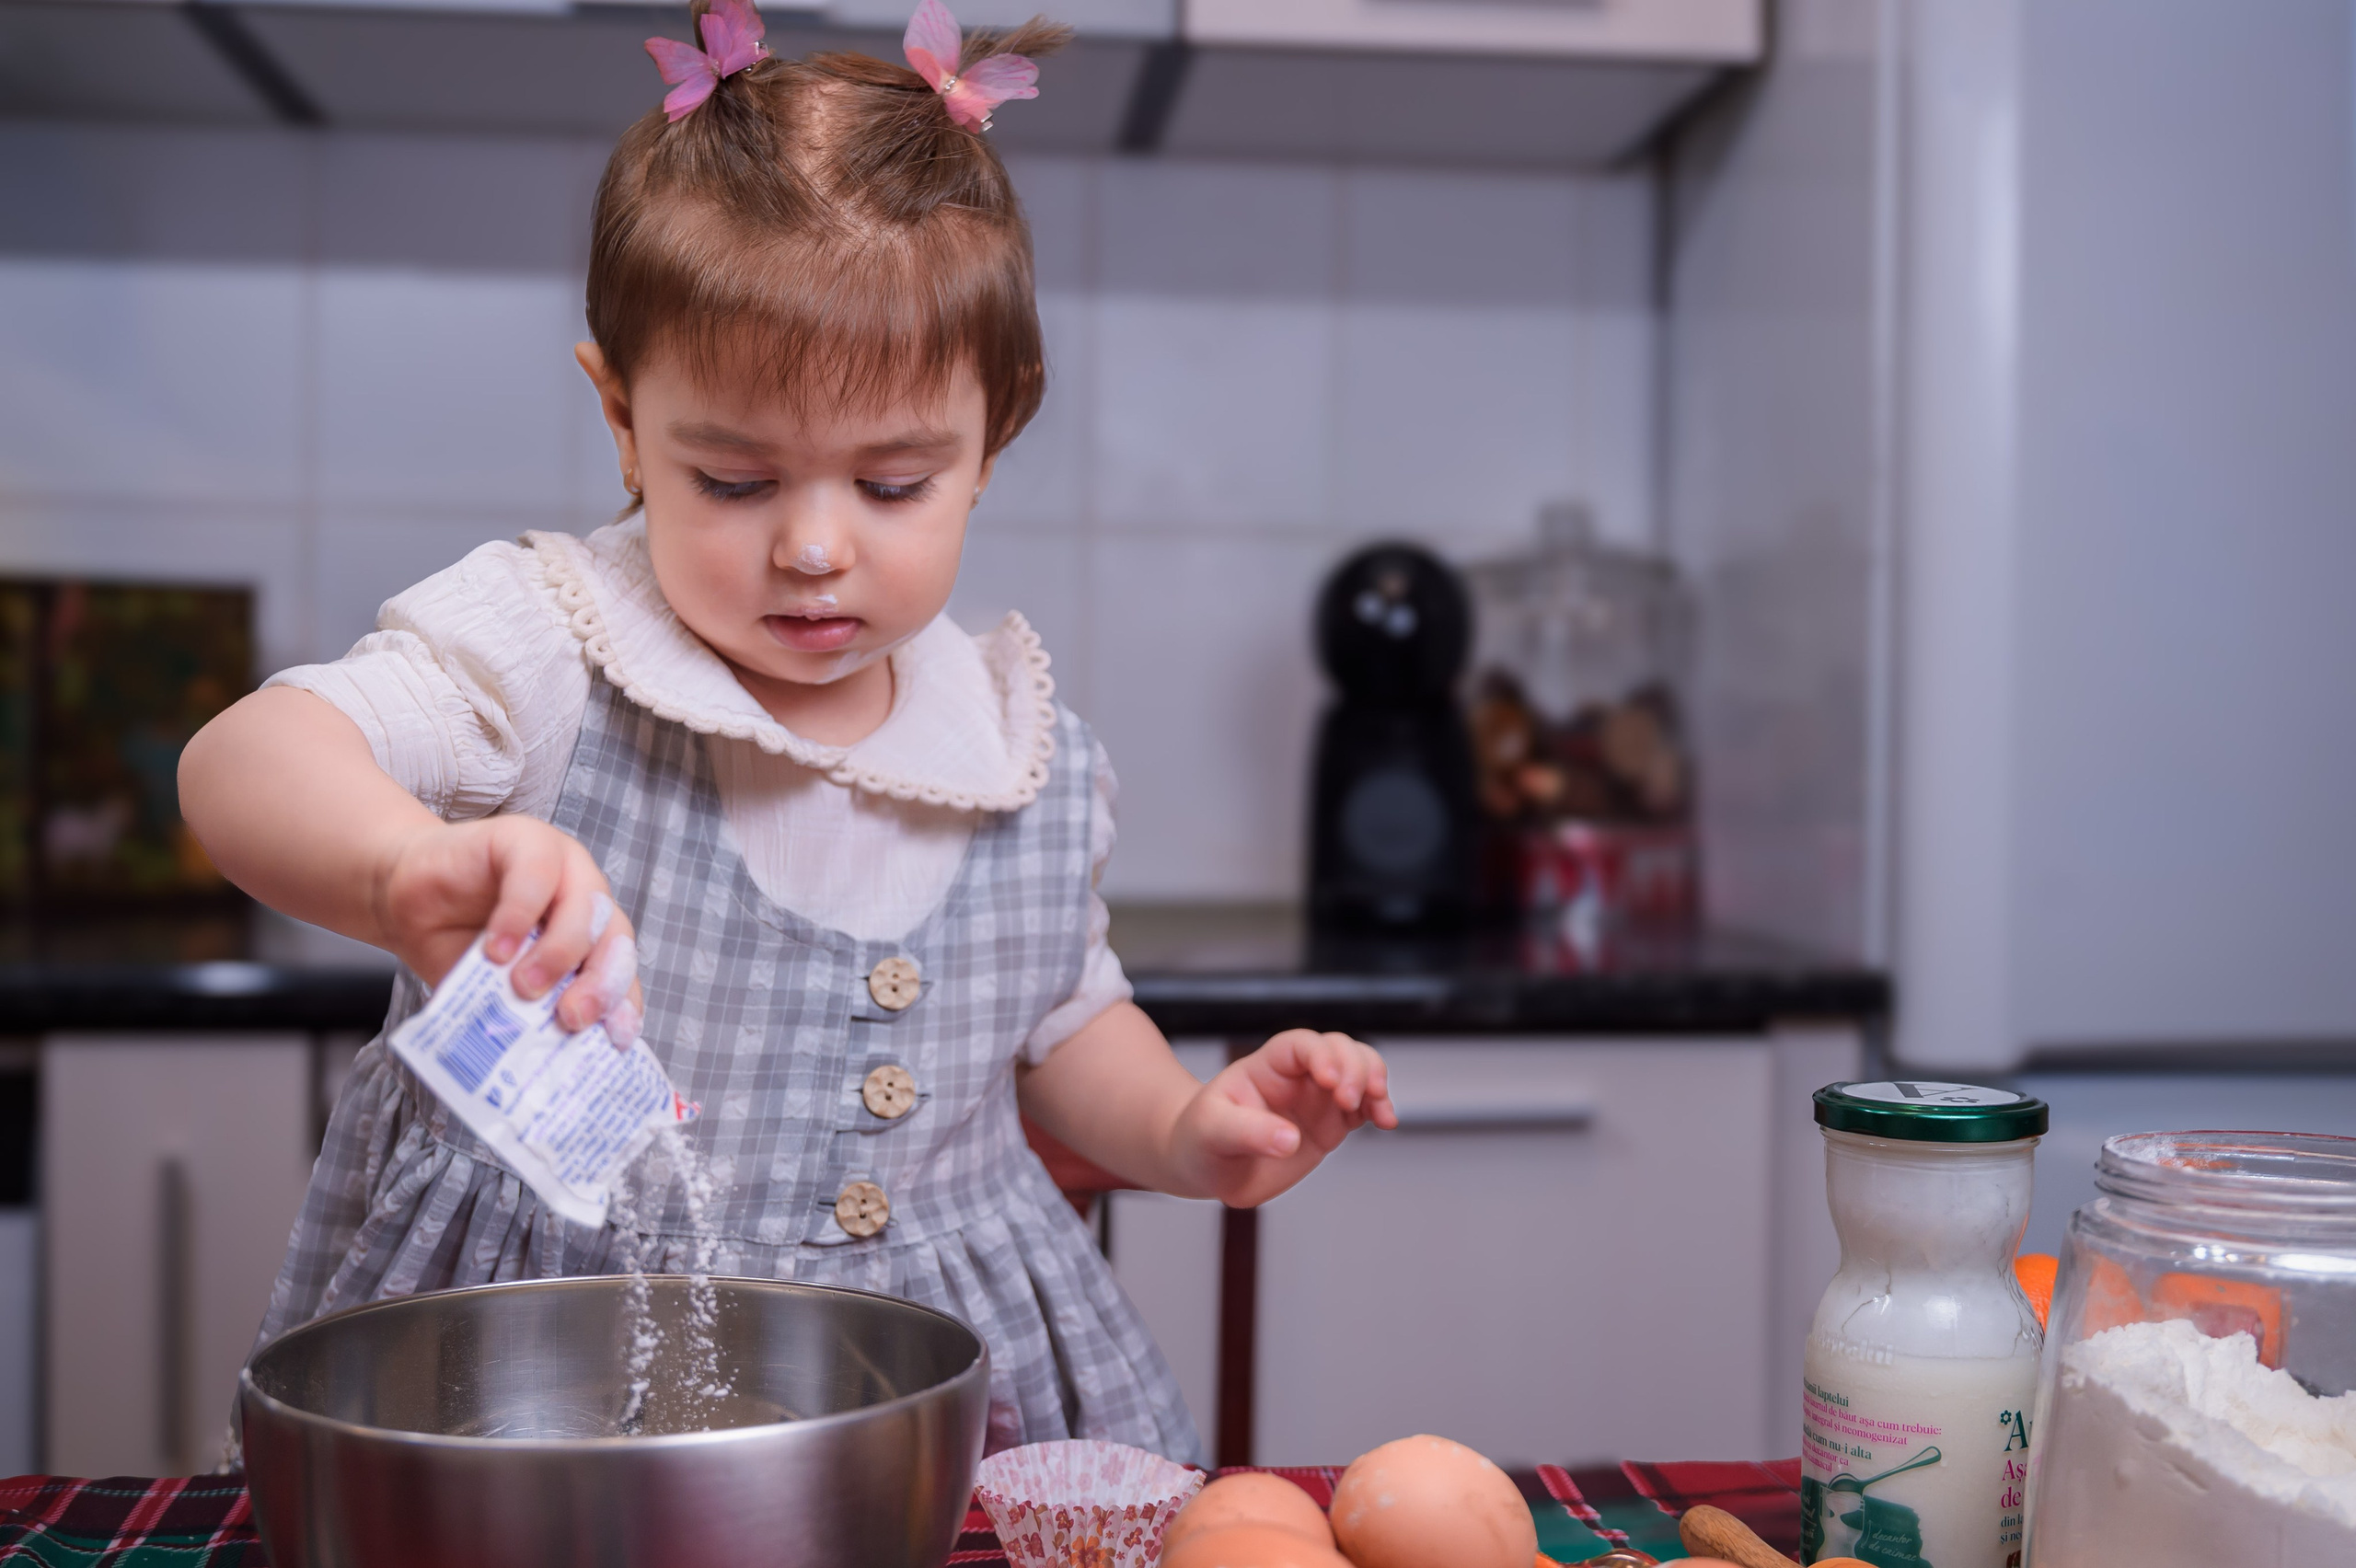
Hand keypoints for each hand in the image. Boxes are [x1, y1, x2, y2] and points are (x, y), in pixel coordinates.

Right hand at [375, 816, 645, 1043]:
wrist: (403, 900)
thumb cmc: (456, 945)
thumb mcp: (496, 990)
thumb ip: (527, 1009)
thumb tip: (548, 1050)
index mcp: (590, 933)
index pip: (621, 969)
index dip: (622, 1002)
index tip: (615, 1038)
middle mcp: (584, 895)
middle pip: (615, 937)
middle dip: (600, 982)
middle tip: (571, 1016)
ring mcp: (560, 863)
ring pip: (586, 906)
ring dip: (559, 953)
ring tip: (524, 985)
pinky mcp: (523, 839)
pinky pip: (536, 876)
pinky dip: (519, 916)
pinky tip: (497, 950)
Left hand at [1167, 1030, 1395, 1207]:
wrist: (1206, 1167)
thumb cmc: (1200, 1140)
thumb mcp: (1211, 1133)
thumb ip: (1247, 1132)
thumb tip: (1289, 1140)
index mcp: (1266, 1067)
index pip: (1300, 1045)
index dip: (1320, 1054)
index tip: (1328, 1079)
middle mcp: (1297, 1077)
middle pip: (1339, 1050)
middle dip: (1354, 1068)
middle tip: (1351, 1099)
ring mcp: (1317, 1099)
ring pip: (1360, 1072)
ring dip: (1375, 1082)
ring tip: (1379, 1110)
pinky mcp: (1331, 1125)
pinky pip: (1364, 1109)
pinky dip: (1380, 1110)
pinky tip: (1387, 1121)